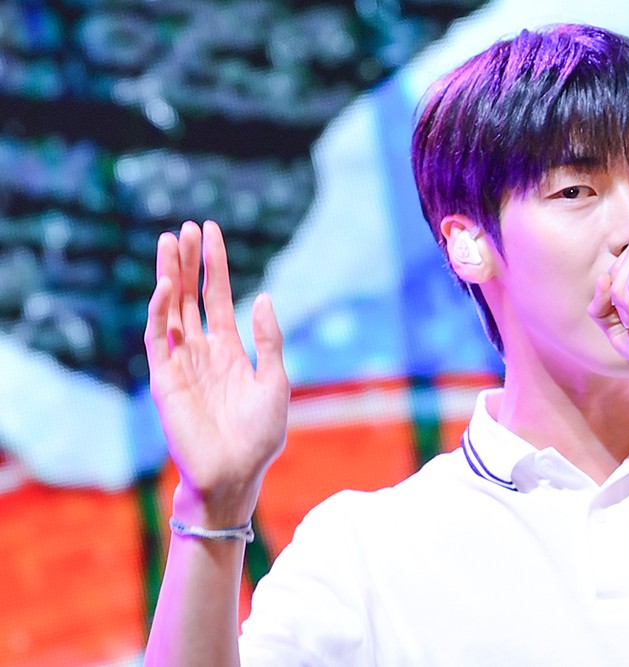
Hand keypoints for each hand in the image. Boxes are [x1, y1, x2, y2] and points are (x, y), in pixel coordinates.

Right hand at [144, 220, 289, 525]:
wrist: (236, 474)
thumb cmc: (260, 435)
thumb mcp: (275, 380)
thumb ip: (268, 340)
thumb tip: (263, 297)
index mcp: (229, 350)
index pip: (218, 297)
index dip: (214, 265)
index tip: (210, 231)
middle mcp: (201, 351)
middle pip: (190, 296)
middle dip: (187, 262)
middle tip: (185, 227)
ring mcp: (180, 363)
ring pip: (170, 310)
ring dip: (169, 276)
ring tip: (169, 241)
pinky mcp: (164, 380)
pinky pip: (156, 339)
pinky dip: (158, 312)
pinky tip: (163, 285)